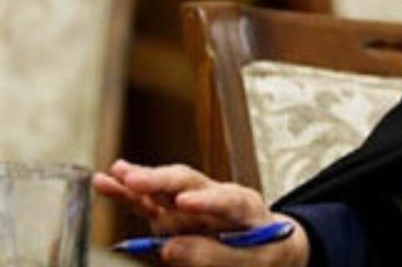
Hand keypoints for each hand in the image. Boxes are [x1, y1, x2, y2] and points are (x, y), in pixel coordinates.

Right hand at [93, 160, 308, 265]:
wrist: (267, 246)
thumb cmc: (263, 252)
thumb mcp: (250, 260)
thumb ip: (213, 255)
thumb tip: (167, 249)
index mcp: (245, 206)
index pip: (227, 200)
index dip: (206, 201)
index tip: (185, 202)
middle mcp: (215, 195)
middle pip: (191, 183)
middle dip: (163, 181)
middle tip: (138, 180)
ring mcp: (191, 202)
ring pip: (166, 186)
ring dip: (142, 179)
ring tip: (118, 173)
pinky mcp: (172, 213)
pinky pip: (149, 202)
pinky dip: (127, 193)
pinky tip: (105, 181)